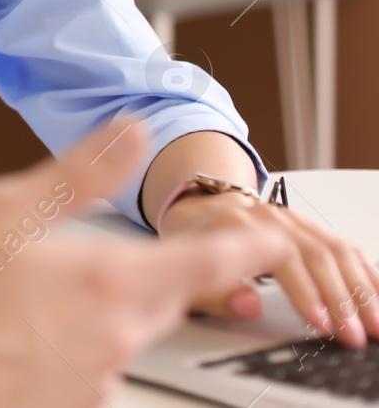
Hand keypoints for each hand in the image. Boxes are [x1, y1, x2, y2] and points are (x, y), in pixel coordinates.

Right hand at [0, 119, 290, 407]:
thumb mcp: (1, 209)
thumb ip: (77, 173)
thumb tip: (129, 132)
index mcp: (108, 281)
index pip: (207, 259)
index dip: (246, 244)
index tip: (269, 234)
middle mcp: (115, 337)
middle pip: (167, 298)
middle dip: (156, 274)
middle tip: (102, 254)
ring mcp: (93, 379)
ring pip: (126, 333)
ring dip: (103, 309)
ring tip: (34, 293)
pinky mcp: (66, 405)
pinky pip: (91, 367)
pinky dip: (72, 344)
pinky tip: (21, 330)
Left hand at [160, 188, 378, 347]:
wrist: (199, 210)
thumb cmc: (193, 244)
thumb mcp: (187, 268)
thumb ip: (215, 292)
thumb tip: (250, 306)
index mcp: (238, 224)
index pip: (282, 257)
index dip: (304, 292)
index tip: (320, 324)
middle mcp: (270, 217)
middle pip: (317, 255)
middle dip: (341, 300)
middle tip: (355, 336)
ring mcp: (294, 220)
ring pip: (338, 251)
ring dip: (362, 291)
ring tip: (376, 326)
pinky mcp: (311, 228)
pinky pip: (346, 248)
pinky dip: (366, 274)